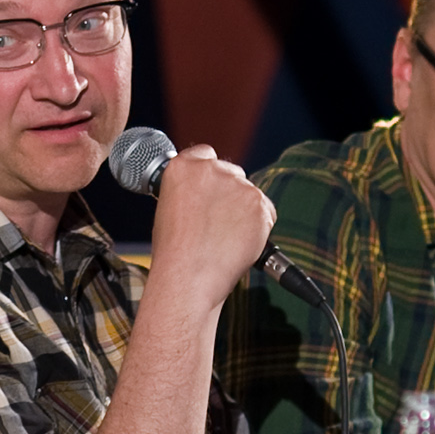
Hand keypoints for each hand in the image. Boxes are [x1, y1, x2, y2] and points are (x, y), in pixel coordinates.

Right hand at [148, 143, 275, 313]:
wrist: (188, 278)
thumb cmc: (174, 252)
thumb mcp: (169, 208)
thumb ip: (190, 190)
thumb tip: (209, 192)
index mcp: (182, 167)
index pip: (205, 155)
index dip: (210, 174)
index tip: (210, 189)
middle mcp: (212, 170)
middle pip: (232, 173)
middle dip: (229, 194)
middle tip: (217, 224)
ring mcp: (238, 186)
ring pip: (250, 194)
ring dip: (244, 212)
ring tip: (224, 239)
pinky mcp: (260, 205)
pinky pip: (266, 212)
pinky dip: (258, 226)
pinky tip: (238, 243)